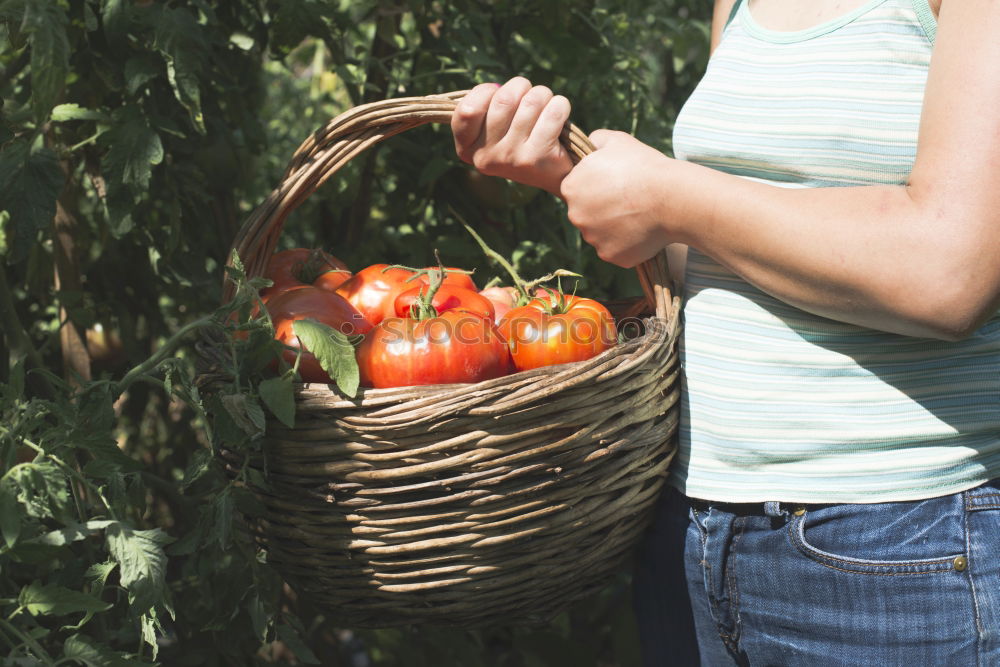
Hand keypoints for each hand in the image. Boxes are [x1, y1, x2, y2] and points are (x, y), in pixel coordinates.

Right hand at [451, 77, 574, 194]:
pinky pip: (553, 112)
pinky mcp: (536, 158)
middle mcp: (485, 157)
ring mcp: (510, 159)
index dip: (486, 92)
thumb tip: (496, 88)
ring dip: (543, 95)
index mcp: (467, 149)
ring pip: (531, 101)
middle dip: (522, 88)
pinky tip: (559, 116)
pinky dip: (561, 106)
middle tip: (529, 99)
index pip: (467, 109)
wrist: (552, 174)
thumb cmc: (520, 139)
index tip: (498, 96)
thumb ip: (485, 106)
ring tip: (545, 108)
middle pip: (504, 98)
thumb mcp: (492, 127)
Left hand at [560, 129, 674, 267]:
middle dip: (602, 208)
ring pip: (599, 233)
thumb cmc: (644, 166)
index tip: (615, 184)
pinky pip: (616, 250)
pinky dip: (627, 243)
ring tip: (638, 215)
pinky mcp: (610, 255)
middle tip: (627, 200)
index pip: (576, 189)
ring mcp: (592, 238)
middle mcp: (575, 216)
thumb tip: (590, 143)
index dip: (596, 186)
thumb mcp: (617, 141)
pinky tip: (643, 230)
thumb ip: (596, 140)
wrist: (671, 197)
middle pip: (585, 213)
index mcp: (571, 187)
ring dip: (614, 227)